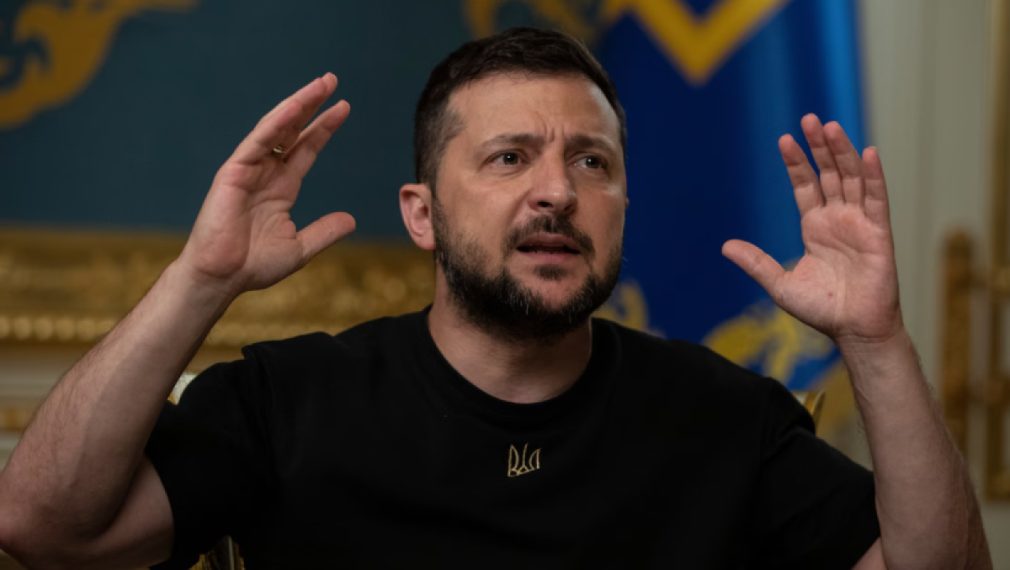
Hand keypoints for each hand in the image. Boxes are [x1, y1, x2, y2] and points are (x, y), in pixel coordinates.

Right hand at [178, 73, 355, 297]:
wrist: (223, 277)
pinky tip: (294, 107)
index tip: (343, 108)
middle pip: (292, 131)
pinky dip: (276, 123)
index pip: (306, 149)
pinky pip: (257, 142)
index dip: (324, 129)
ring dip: (297, 105)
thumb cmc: (253, 265)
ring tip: (319, 85)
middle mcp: (266, 173)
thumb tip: (351, 219)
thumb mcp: (300, 248)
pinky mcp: (233, 172)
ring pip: (276, 129)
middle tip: (332, 80)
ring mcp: (248, 170)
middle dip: (312, 106)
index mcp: (281, 187)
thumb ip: (324, 231)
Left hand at [722, 114, 901, 346]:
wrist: (853, 330)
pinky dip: (873, 176)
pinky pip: (877, 198)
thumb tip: (725, 246)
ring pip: (852, 178)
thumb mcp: (780, 284)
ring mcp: (859, 223)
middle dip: (820, 147)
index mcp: (815, 227)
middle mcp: (838, 219)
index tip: (785, 139)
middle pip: (829, 174)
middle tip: (809, 118)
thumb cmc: (822, 308)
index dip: (796, 163)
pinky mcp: (879, 232)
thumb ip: (756, 263)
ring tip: (830, 126)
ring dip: (843, 152)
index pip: (805, 185)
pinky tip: (867, 153)